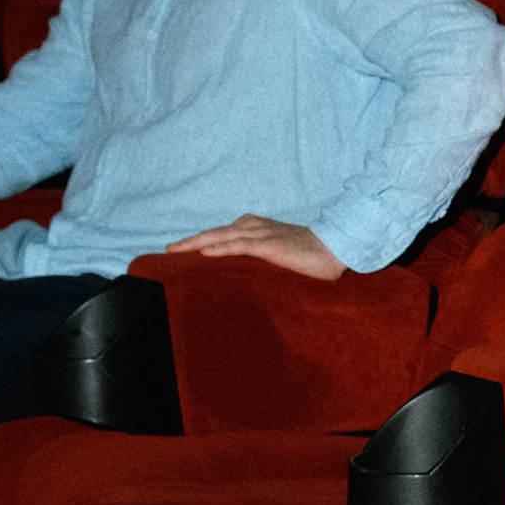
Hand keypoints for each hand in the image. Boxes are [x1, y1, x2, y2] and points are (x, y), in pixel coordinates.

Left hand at [165, 216, 346, 278]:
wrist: (337, 249)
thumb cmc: (313, 257)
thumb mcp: (282, 257)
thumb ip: (264, 262)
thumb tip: (249, 278)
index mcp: (258, 228)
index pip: (223, 233)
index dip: (203, 240)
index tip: (183, 250)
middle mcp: (256, 227)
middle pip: (216, 232)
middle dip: (191, 241)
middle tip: (168, 250)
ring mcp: (263, 234)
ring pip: (222, 236)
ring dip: (197, 242)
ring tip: (176, 250)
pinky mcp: (270, 245)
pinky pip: (240, 245)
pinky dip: (220, 248)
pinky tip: (205, 254)